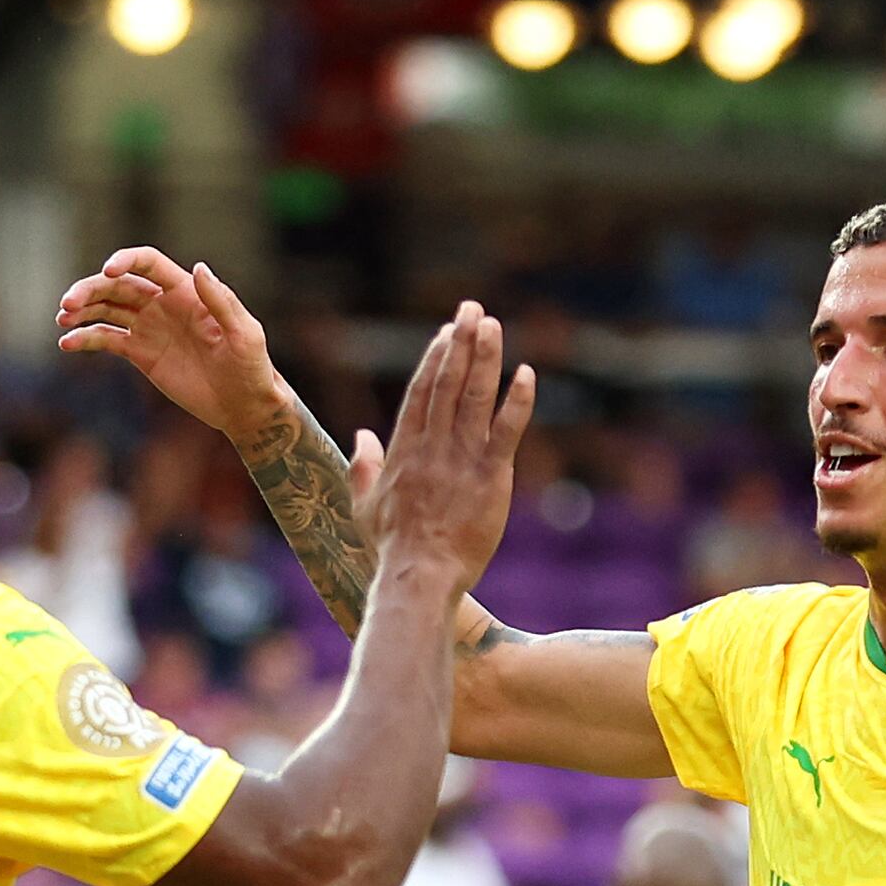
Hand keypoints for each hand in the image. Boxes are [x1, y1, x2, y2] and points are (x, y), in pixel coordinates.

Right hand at [56, 249, 285, 437]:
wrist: (243, 404)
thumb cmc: (251, 366)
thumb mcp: (245, 333)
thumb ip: (222, 301)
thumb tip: (198, 268)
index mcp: (185, 291)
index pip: (148, 264)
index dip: (126, 261)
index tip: (107, 271)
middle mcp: (162, 304)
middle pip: (117, 286)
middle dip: (90, 290)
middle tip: (67, 304)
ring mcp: (149, 328)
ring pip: (107, 309)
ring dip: (82, 310)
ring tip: (61, 320)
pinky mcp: (140, 353)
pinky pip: (107, 340)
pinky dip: (85, 339)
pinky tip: (67, 343)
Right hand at [364, 303, 534, 588]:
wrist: (418, 576)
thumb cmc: (390, 548)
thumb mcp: (363, 504)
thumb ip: (363, 465)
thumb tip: (360, 435)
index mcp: (404, 449)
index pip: (421, 392)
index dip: (436, 358)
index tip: (447, 333)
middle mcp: (432, 445)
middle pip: (447, 382)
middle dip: (460, 341)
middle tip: (472, 309)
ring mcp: (461, 458)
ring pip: (474, 396)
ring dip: (484, 357)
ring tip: (492, 324)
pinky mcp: (490, 476)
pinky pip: (506, 431)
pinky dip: (517, 401)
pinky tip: (525, 374)